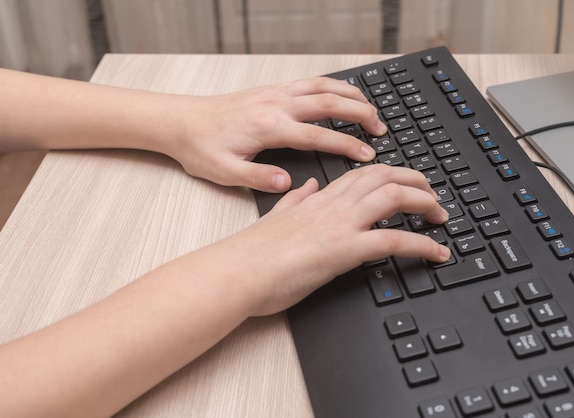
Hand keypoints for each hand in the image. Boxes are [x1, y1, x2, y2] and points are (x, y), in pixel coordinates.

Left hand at [165, 77, 386, 191]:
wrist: (179, 122)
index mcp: (269, 127)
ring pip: (323, 87)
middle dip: (361, 114)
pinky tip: (342, 93)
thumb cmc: (200, 147)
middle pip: (330, 103)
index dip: (347, 146)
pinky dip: (332, 86)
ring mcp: (275, 94)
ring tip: (371, 109)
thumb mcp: (224, 172)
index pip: (319, 136)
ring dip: (351, 95)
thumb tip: (289, 184)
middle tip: (381, 129)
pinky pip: (310, 82)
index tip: (367, 156)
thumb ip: (258, 178)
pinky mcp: (271, 90)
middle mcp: (276, 105)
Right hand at [211, 164, 450, 315]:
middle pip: (384, 177)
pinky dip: (422, 244)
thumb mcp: (276, 217)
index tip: (407, 180)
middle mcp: (333, 206)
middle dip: (416, 181)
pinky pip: (393, 240)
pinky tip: (437, 252)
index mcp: (318, 199)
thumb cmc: (252, 253)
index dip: (391, 173)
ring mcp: (340, 224)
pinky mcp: (344, 250)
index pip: (362, 175)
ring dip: (425, 204)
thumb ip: (295, 200)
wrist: (237, 271)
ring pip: (393, 197)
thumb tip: (305, 186)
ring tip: (441, 216)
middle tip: (434, 195)